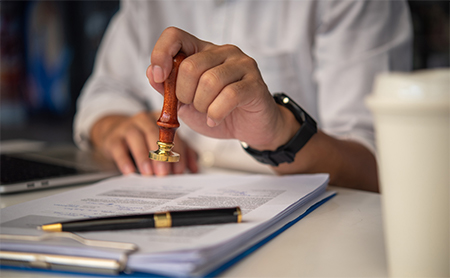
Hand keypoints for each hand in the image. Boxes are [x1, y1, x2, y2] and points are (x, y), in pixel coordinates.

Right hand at [90, 111, 197, 175]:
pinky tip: (129, 171)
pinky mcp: (113, 138)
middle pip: (155, 134)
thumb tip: (195, 169)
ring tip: (148, 174)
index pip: (174, 135)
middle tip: (164, 173)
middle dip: (161, 155)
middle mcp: (144, 119)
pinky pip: (118, 147)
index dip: (177, 153)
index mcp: (161, 120)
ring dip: (143, 157)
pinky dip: (124, 160)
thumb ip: (182, 153)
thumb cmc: (144, 141)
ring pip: (136, 138)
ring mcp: (127, 126)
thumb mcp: (164, 145)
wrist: (114, 135)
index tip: (179, 171)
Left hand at [146, 27, 297, 150]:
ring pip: (209, 81)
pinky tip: (216, 119)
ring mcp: (242, 65)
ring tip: (208, 113)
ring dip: (202, 106)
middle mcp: (223, 52)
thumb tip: (152, 73)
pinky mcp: (255, 83)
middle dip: (184, 94)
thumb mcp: (186, 104)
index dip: (161, 54)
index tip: (161, 78)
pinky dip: (216, 114)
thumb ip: (168, 89)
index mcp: (203, 51)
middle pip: (190, 66)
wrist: (250, 129)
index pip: (175, 36)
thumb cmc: (218, 113)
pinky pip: (229, 96)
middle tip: (193, 106)